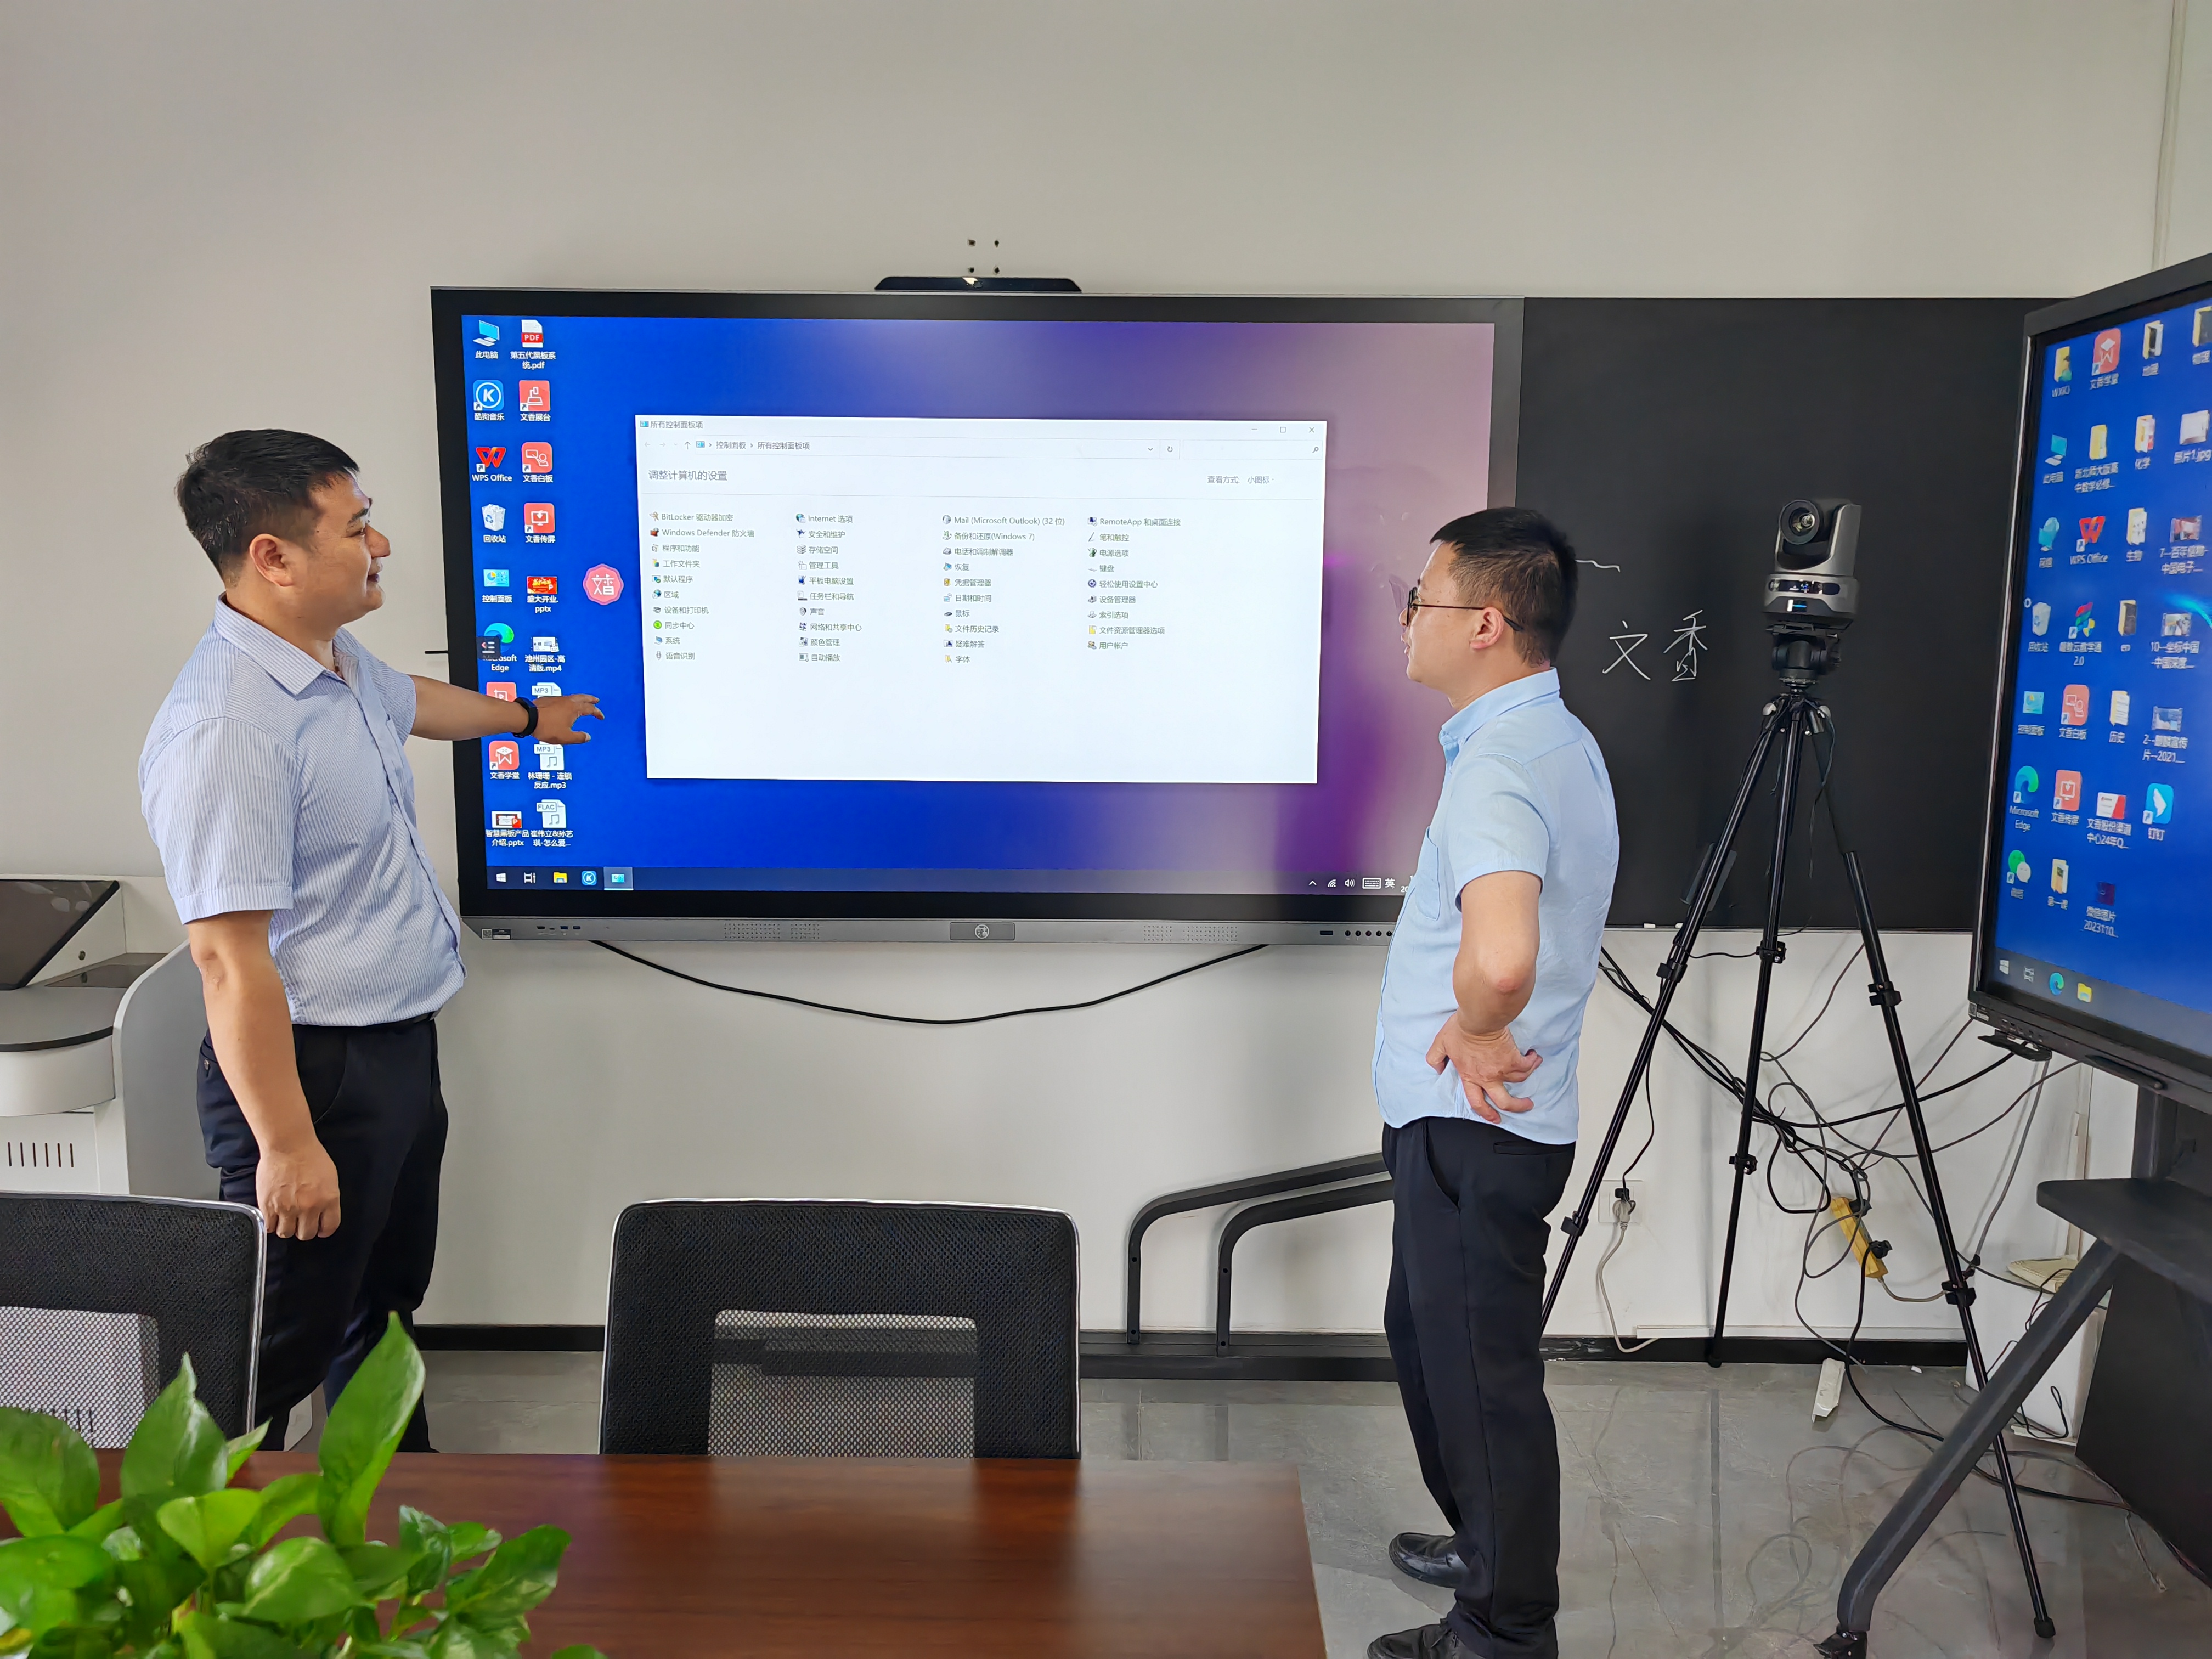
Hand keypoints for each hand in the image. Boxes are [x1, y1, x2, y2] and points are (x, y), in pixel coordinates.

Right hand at [256, 1141, 341, 1239]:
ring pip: (286, 1233)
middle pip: (306, 1234)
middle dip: (304, 1229)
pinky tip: (273, 1216)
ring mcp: (288, 1208)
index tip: (319, 1228)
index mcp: (328, 1199)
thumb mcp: (330, 1177)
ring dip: (286, 1227)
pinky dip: (271, 1224)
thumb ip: (328, 1198)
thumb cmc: (310, 1155)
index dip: (323, 1229)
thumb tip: (324, 1212)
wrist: (288, 1145)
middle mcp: (309, 1207)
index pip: (329, 1227)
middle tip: (300, 1221)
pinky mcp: (268, 1206)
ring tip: (286, 1218)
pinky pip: (269, 1227)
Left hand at [532, 694, 603, 744]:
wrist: (527, 718)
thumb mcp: (565, 737)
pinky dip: (567, 701)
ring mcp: (556, 699)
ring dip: (579, 699)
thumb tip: (587, 737)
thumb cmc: (546, 727)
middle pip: (582, 698)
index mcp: (574, 708)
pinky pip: (561, 699)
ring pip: (572, 697)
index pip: (590, 709)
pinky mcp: (547, 700)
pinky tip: (563, 705)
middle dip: (590, 699)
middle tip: (596, 700)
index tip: (600, 716)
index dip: (597, 713)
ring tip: (581, 702)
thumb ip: (578, 737)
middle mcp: (567, 701)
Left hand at [1427, 1019, 1541, 1122]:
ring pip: (1519, 1081)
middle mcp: (1487, 1077)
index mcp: (1470, 1076)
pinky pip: (1527, 1065)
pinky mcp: (1514, 1059)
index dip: (1486, 1113)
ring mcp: (1502, 1070)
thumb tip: (1437, 1068)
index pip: (1476, 1101)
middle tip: (1525, 1105)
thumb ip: (1435, 1058)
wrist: (1479, 1020)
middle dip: (1516, 1107)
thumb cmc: (1461, 1030)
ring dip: (1526, 1076)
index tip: (1495, 1118)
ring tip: (1530, 1068)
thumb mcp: (1441, 1044)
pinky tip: (1534, 1057)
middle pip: (1504, 1101)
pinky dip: (1533, 1062)